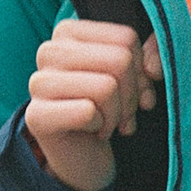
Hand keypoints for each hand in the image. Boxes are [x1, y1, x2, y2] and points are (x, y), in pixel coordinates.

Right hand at [27, 20, 161, 190]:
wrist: (85, 158)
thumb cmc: (109, 109)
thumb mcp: (135, 76)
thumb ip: (152, 56)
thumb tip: (154, 67)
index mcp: (68, 32)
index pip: (126, 38)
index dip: (141, 70)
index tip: (135, 90)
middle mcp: (49, 51)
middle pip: (120, 60)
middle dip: (132, 94)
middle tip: (125, 113)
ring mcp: (38, 83)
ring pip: (107, 86)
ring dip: (118, 113)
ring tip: (110, 123)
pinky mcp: (36, 115)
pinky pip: (88, 112)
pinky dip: (102, 127)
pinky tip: (94, 131)